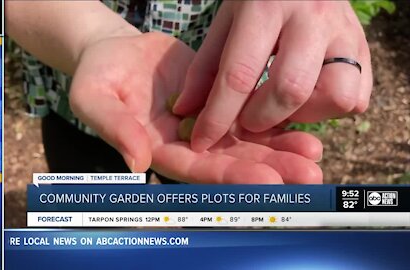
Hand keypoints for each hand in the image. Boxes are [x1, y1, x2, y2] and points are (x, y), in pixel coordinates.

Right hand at [69, 32, 321, 183]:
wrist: (118, 51)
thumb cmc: (99, 75)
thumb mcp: (94, 97)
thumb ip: (113, 128)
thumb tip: (136, 163)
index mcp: (159, 149)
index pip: (197, 170)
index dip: (231, 177)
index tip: (267, 181)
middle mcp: (187, 144)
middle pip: (230, 163)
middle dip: (269, 169)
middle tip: (308, 174)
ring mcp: (205, 124)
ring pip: (245, 142)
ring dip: (280, 149)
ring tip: (314, 152)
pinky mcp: (218, 101)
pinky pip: (248, 113)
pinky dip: (274, 119)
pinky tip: (302, 122)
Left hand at [173, 1, 371, 151]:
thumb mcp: (226, 20)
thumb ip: (205, 66)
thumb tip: (185, 110)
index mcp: (266, 7)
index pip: (240, 74)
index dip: (218, 116)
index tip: (202, 141)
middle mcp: (311, 18)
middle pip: (291, 90)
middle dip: (262, 119)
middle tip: (248, 119)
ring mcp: (345, 32)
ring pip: (335, 96)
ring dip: (303, 115)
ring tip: (282, 105)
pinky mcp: (364, 46)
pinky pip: (357, 97)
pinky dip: (329, 110)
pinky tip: (308, 98)